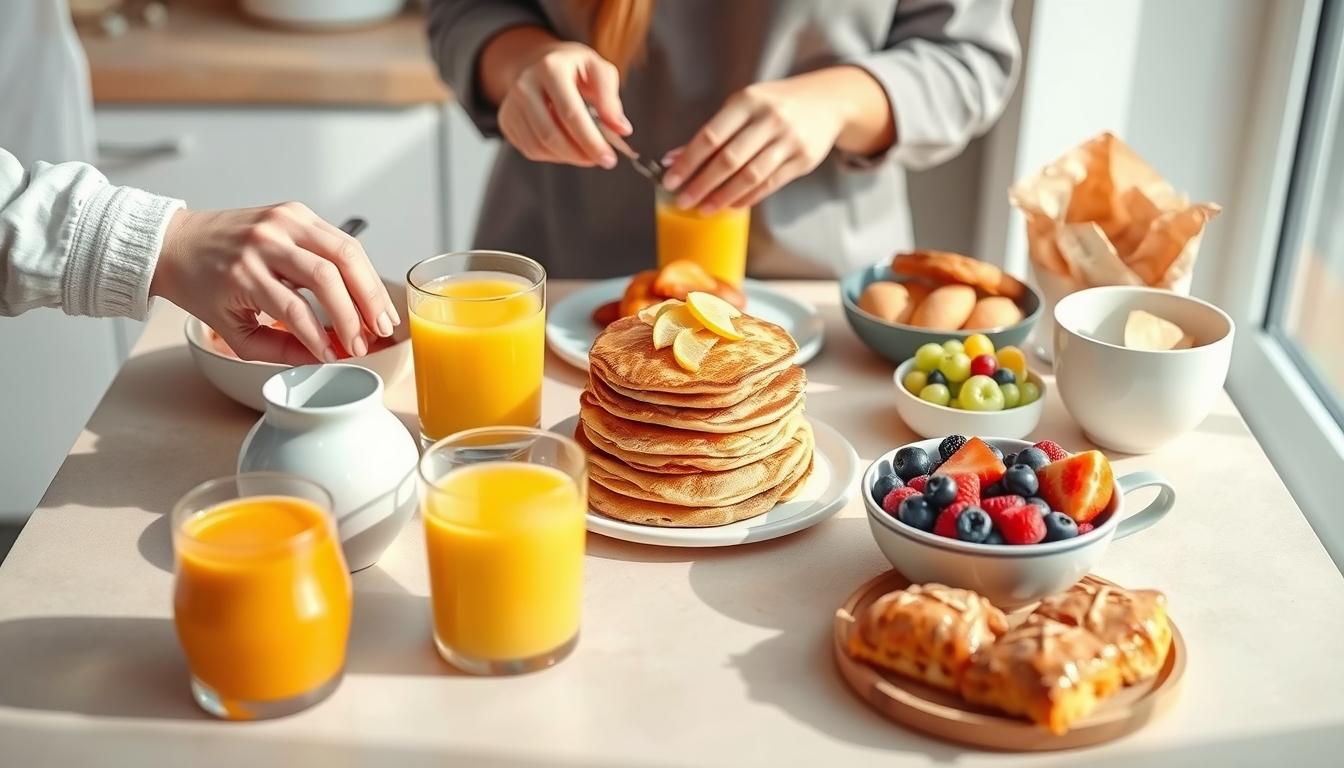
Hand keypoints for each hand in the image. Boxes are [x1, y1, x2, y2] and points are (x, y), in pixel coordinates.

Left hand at [151, 202, 398, 364]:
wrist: (177, 243)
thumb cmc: (203, 288)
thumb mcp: (232, 330)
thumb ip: (279, 350)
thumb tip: (324, 358)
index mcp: (242, 274)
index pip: (294, 310)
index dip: (322, 337)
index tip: (340, 356)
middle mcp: (265, 242)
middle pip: (328, 275)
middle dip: (358, 312)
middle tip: (373, 338)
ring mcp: (283, 221)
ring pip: (344, 252)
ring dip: (370, 288)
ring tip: (384, 318)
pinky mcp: (295, 212)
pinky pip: (339, 239)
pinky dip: (360, 268)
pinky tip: (369, 292)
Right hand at [493, 36, 630, 167]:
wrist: (540, 62)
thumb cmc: (575, 69)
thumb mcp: (599, 70)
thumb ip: (610, 98)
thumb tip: (621, 128)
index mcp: (550, 68)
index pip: (570, 113)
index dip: (591, 141)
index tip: (609, 158)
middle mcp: (525, 85)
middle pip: (551, 134)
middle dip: (580, 155)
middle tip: (602, 161)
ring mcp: (511, 104)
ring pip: (540, 146)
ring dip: (569, 157)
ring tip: (588, 154)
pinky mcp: (506, 120)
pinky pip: (531, 150)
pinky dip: (554, 156)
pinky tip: (568, 147)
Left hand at [662, 66, 894, 211]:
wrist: (827, 101)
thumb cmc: (774, 104)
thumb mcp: (742, 107)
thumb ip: (711, 133)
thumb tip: (673, 158)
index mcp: (747, 101)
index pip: (711, 135)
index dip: (688, 161)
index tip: (671, 179)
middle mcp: (770, 119)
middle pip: (729, 159)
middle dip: (702, 183)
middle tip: (683, 200)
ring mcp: (789, 140)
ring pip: (750, 176)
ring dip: (723, 196)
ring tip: (704, 208)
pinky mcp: (803, 160)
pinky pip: (770, 184)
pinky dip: (748, 197)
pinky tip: (731, 205)